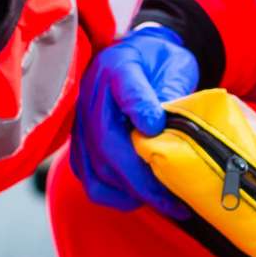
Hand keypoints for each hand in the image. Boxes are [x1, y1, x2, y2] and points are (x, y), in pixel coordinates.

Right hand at [71, 25, 199, 216]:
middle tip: (172, 200)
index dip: (140, 109)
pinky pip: (88, 177)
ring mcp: (82, 120)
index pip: (127, 88)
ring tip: (162, 203)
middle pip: (108, 143)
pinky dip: (112, 194)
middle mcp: (93, 94)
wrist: (137, 53)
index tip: (156, 128)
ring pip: (96, 168)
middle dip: (141, 180)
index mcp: (120, 67)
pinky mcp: (80, 142)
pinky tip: (138, 198)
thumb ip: (174, 94)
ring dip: (129, 192)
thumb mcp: (175, 66)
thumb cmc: (160, 62)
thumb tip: (171, 133)